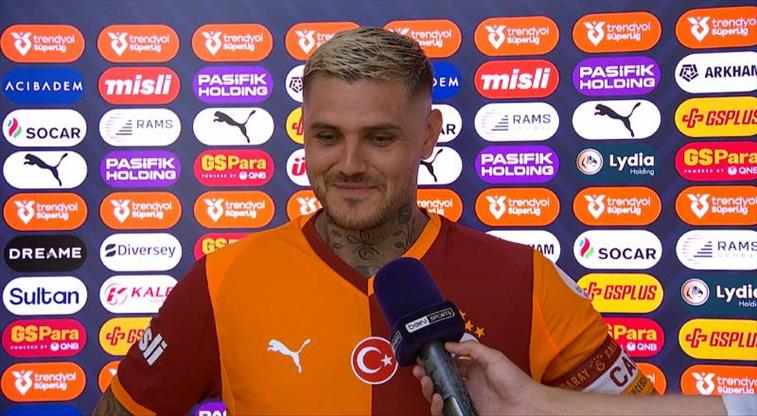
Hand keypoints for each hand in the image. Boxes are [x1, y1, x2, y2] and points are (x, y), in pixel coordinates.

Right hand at [412, 341, 542, 415]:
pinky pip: (446, 412)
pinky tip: (438, 398)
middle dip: (427, 375)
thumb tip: (450, 344)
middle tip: (420, 371)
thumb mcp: (493, 357)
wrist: (528, 406)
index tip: (424, 357)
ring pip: (439, 397)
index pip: (448, 364)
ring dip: (429, 390)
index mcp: (474, 370)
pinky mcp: (466, 414)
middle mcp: (468, 386)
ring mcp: (466, 401)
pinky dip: (437, 407)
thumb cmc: (516, 382)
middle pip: (440, 381)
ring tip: (428, 383)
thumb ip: (472, 349)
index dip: (435, 361)